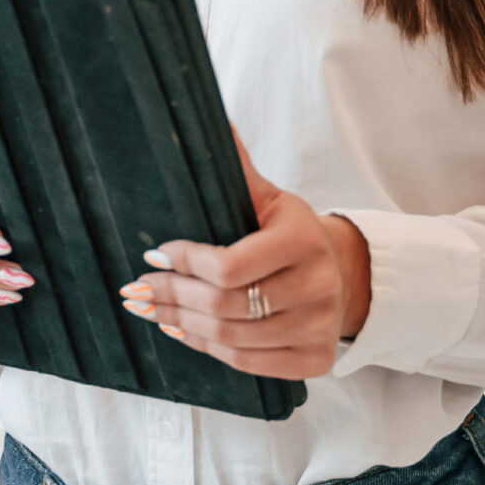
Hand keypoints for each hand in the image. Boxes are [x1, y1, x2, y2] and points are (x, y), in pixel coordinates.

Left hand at [119, 130, 371, 379]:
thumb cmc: (292, 233)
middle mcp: (318, 286)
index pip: (229, 265)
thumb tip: (213, 120)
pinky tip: (181, 331)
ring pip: (230, 338)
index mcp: (303, 239)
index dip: (184, 262)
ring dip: (180, 323)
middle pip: (224, 305)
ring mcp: (318, 328)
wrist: (345, 274)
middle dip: (172, 295)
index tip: (153, 253)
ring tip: (149, 309)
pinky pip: (246, 364)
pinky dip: (206, 348)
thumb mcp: (270, 198)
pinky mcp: (313, 360)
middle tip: (138, 288)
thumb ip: (237, 169)